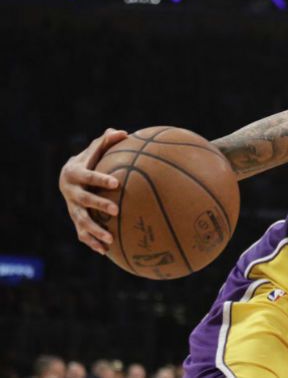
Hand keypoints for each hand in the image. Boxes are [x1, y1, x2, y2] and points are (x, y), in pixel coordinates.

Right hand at [59, 128, 127, 253]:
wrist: (68, 176)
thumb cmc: (89, 160)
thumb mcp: (95, 150)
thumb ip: (107, 142)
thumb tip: (123, 132)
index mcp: (75, 174)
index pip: (88, 177)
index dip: (101, 180)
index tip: (117, 183)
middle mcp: (70, 192)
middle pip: (83, 201)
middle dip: (99, 206)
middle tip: (116, 210)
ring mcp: (71, 207)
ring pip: (80, 221)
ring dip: (94, 231)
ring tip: (110, 239)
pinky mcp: (75, 219)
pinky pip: (81, 234)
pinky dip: (92, 242)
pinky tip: (105, 251)